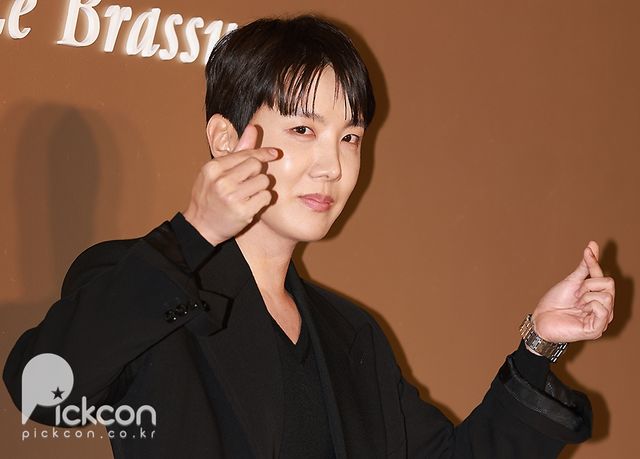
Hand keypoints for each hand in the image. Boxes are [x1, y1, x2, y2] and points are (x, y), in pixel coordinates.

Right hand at [183, 125, 278, 245]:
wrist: (200, 226)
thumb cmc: (210, 196)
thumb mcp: (216, 171)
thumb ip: (237, 151)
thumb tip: (253, 128)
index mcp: (213, 168)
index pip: (246, 154)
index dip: (262, 153)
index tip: (274, 153)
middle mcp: (222, 181)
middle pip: (256, 166)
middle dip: (257, 173)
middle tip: (248, 182)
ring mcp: (232, 197)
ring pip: (263, 181)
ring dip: (261, 187)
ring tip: (249, 194)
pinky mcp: (243, 212)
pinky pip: (266, 197)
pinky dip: (263, 199)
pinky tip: (252, 204)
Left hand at [532, 241, 614, 343]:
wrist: (540, 319)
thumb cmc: (555, 301)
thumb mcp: (572, 281)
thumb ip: (585, 266)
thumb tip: (592, 245)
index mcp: (598, 297)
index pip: (604, 277)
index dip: (594, 262)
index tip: (589, 246)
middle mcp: (604, 308)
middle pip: (609, 284)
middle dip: (588, 285)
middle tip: (576, 294)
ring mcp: (601, 319)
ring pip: (607, 297)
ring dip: (587, 297)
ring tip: (577, 305)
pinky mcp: (596, 329)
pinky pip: (603, 310)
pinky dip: (591, 306)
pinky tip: (581, 310)